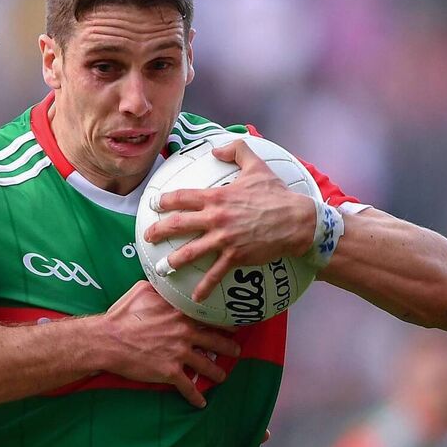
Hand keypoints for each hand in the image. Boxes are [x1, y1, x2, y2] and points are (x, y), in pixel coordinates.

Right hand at [99, 280, 239, 407]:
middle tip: (236, 350)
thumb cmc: (121, 315)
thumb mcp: (142, 291)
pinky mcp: (170, 372)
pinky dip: (195, 397)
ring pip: (207, 365)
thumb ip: (160, 289)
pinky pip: (188, 387)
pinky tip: (200, 403)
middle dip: (229, 347)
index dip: (224, 321)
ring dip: (217, 372)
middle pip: (216, 340)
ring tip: (222, 376)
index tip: (232, 324)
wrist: (108, 340)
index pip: (210, 316)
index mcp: (180, 312)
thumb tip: (166, 283)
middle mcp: (185, 332)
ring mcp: (179, 353)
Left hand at [143, 141, 315, 301]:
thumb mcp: (257, 166)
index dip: (164, 200)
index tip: (153, 204)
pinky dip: (204, 288)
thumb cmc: (277, 194)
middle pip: (177, 225)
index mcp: (217, 197)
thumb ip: (237, 150)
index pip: (182, 197)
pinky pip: (215, 274)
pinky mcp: (235, 256)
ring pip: (190, 252)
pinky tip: (195, 297)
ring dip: (172, 262)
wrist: (297, 221)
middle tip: (149, 237)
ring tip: (162, 269)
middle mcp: (215, 218)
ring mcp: (223, 239)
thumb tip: (217, 148)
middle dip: (158, 231)